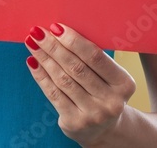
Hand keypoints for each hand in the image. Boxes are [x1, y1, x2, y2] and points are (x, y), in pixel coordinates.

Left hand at [24, 22, 136, 146]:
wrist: (104, 130)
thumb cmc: (102, 92)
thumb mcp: (109, 77)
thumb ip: (92, 58)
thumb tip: (59, 31)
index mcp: (124, 84)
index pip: (95, 57)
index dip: (74, 41)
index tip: (55, 27)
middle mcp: (111, 101)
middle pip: (76, 68)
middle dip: (54, 47)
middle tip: (37, 32)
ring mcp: (93, 114)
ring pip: (62, 79)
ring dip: (44, 58)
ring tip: (32, 43)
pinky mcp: (75, 123)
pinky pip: (53, 94)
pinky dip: (40, 75)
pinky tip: (32, 62)